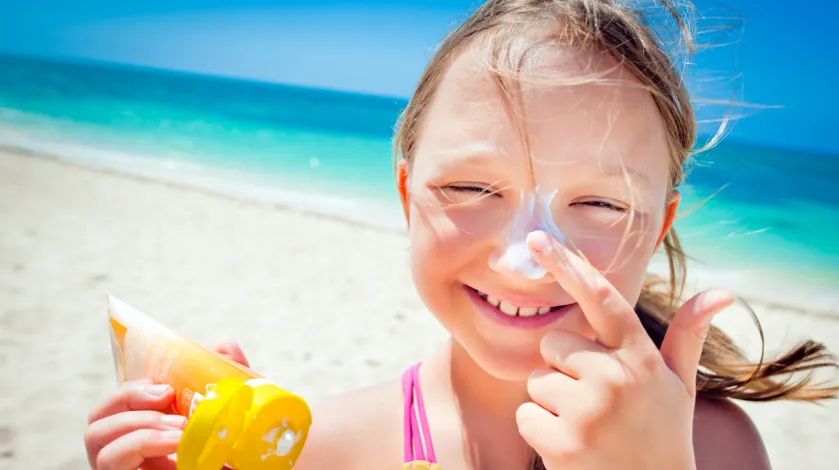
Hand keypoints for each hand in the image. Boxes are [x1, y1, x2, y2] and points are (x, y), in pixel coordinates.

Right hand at [84, 340, 249, 469]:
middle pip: (97, 420)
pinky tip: (176, 445)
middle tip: (167, 400)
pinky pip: (110, 466)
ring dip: (136, 425)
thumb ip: (227, 380)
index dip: (132, 388)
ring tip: (177, 428)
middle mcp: (130, 456)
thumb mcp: (234, 415)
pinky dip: (141, 446)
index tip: (165, 386)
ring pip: (97, 443)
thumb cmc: (239, 457)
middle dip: (126, 400)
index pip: (117, 404)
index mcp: (146, 432)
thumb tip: (223, 346)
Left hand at [515, 231, 733, 469]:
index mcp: (640, 358)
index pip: (603, 299)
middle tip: (592, 400)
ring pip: (536, 382)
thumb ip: (688, 337)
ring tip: (587, 426)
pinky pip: (526, 415)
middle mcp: (615, 377)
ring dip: (552, 403)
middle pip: (553, 344)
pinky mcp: (563, 441)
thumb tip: (722, 292)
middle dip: (562, 369)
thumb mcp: (678, 387)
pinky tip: (571, 446)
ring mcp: (589, 410)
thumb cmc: (662, 434)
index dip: (570, 265)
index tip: (539, 238)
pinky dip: (540, 431)